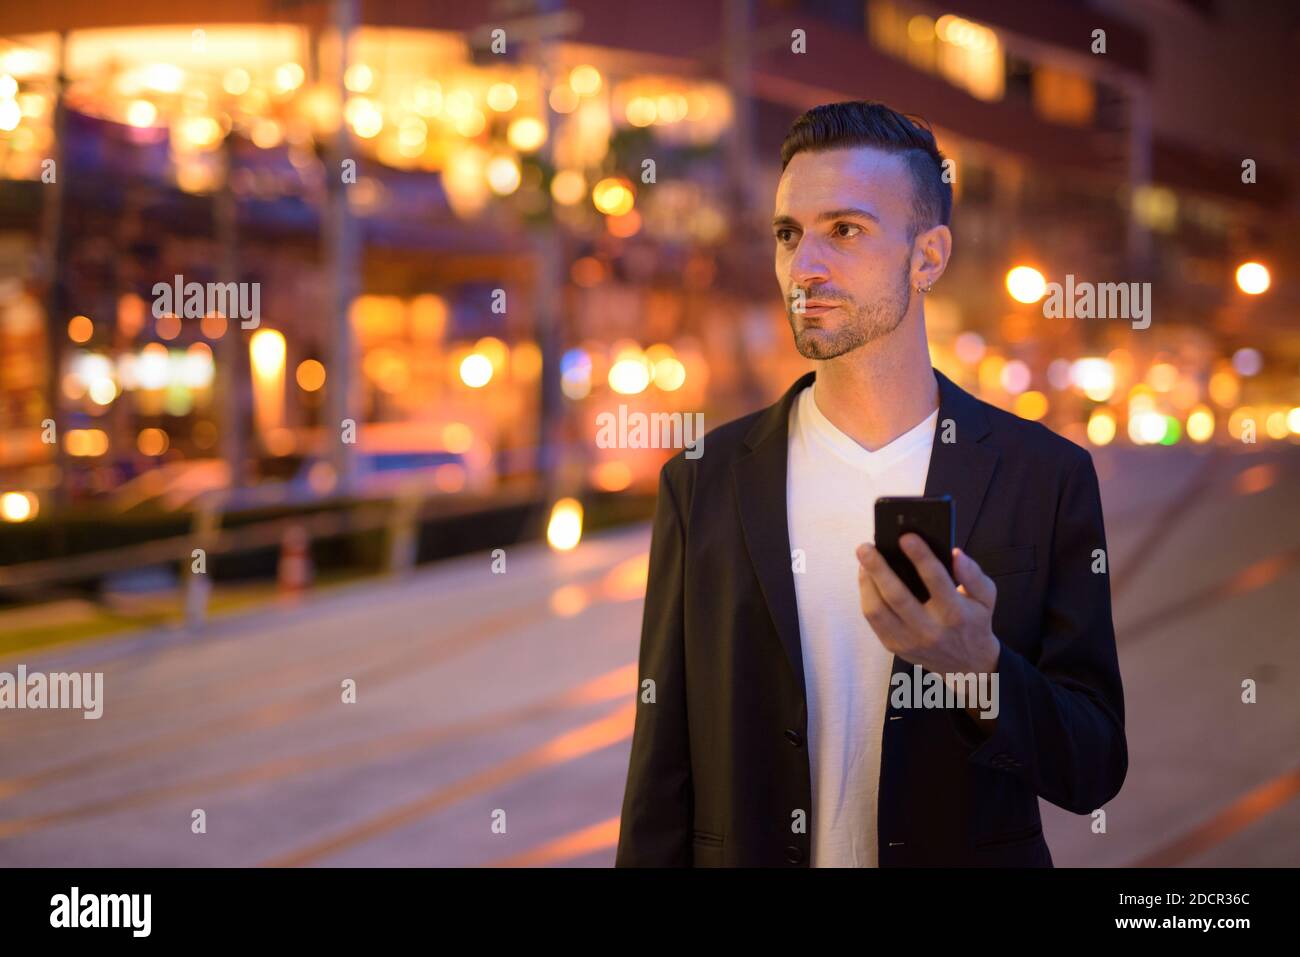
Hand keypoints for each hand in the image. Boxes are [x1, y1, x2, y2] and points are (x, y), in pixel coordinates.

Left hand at [855, 534, 1000, 679]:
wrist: (967, 664)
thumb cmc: (973, 621)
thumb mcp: (986, 598)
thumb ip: (974, 575)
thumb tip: (956, 553)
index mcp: (955, 614)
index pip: (937, 581)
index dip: (921, 557)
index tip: (906, 537)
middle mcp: (931, 630)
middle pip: (898, 597)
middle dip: (878, 569)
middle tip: (865, 547)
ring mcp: (910, 641)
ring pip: (878, 611)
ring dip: (866, 582)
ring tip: (864, 560)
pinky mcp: (895, 646)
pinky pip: (873, 620)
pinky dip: (866, 595)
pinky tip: (866, 577)